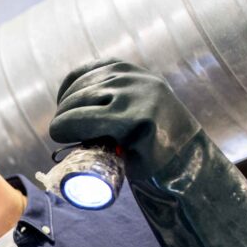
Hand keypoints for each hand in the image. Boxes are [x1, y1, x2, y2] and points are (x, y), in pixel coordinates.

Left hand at [48, 59, 246, 246]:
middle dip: (63, 109)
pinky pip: (87, 118)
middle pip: (82, 89)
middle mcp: (138, 80)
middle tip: (60, 132)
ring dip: (61, 119)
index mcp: (137, 75)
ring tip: (61, 135)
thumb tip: (82, 109)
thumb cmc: (158, 153)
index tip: (62, 110)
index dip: (68, 90)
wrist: (187, 174)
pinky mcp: (136, 117)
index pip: (88, 72)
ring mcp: (139, 96)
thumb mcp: (136, 117)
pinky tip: (60, 133)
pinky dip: (67, 125)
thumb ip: (120, 104)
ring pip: (80, 103)